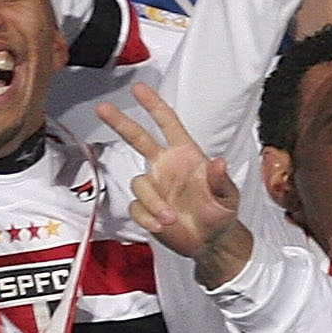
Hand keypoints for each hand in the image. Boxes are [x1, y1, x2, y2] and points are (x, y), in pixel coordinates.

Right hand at [108, 84, 251, 281]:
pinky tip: (163, 226)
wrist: (212, 243)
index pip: (168, 125)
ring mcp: (155, 187)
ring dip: (155, 203)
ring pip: (140, 184)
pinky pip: (137, 208)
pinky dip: (148, 217)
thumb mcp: (229, 197)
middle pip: (138, 138)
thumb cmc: (222, 213)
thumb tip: (219, 162)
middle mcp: (166, 167)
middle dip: (121, 122)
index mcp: (186, 156)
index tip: (138, 88)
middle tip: (102, 107)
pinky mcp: (146, 208)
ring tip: (173, 219)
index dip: (154, 106)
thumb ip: (221, 181)